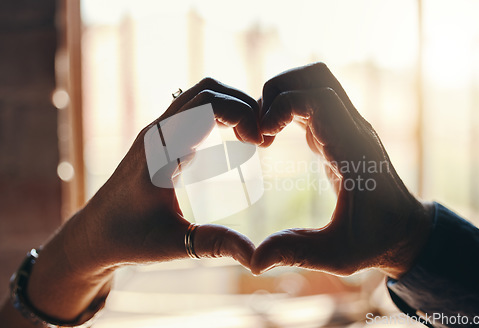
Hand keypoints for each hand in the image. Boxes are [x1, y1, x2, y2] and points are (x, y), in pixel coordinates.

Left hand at [24, 78, 262, 321]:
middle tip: (262, 138)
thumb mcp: (173, 244)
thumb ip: (214, 245)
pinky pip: (192, 109)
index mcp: (160, 151)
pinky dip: (218, 113)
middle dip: (242, 105)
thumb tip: (255, 256)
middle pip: (206, 90)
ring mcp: (156, 132)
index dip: (242, 113)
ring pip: (199, 95)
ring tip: (251, 137)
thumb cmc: (128, 239)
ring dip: (230, 106)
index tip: (260, 142)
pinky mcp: (158, 138)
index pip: (206, 104)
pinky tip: (232, 140)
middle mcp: (157, 133)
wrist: (93, 234)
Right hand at [251, 63, 432, 277]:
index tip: (262, 137)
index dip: (283, 106)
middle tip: (260, 128)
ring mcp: (347, 126)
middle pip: (316, 76)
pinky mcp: (339, 130)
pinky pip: (311, 100)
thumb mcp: (337, 254)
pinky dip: (286, 106)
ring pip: (314, 80)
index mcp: (353, 152)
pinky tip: (274, 137)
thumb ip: (296, 253)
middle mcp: (352, 130)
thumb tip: (254, 260)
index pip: (320, 99)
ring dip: (282, 94)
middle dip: (277, 91)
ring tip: (265, 130)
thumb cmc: (374, 240)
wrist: (402, 229)